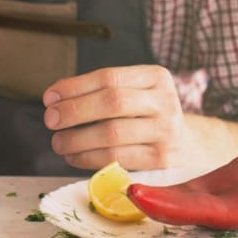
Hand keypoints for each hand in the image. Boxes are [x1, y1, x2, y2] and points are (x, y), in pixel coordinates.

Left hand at [41, 65, 191, 170]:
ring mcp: (167, 132)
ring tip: (58, 142)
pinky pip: (118, 158)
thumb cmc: (146, 115)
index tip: (49, 97)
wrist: (189, 145)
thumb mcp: (134, 93)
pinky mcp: (163, 160)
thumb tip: (54, 98)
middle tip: (50, 120)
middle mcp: (166, 101)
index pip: (108, 77)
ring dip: (77, 139)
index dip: (74, 87)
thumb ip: (100, 91)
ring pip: (113, 133)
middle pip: (112, 102)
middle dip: (74, 111)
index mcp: (156, 77)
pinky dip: (89, 158)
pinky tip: (74, 157)